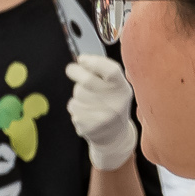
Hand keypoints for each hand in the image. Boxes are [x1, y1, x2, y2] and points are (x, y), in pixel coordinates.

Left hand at [65, 56, 138, 171]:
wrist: (115, 137)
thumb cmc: (112, 105)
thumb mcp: (117, 88)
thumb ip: (103, 74)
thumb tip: (81, 61)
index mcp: (123, 89)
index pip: (111, 71)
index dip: (94, 62)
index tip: (82, 58)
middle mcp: (116, 103)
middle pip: (87, 81)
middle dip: (75, 72)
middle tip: (71, 69)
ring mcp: (102, 116)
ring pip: (77, 95)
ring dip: (78, 94)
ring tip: (88, 101)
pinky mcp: (89, 126)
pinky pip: (73, 108)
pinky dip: (75, 107)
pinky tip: (86, 113)